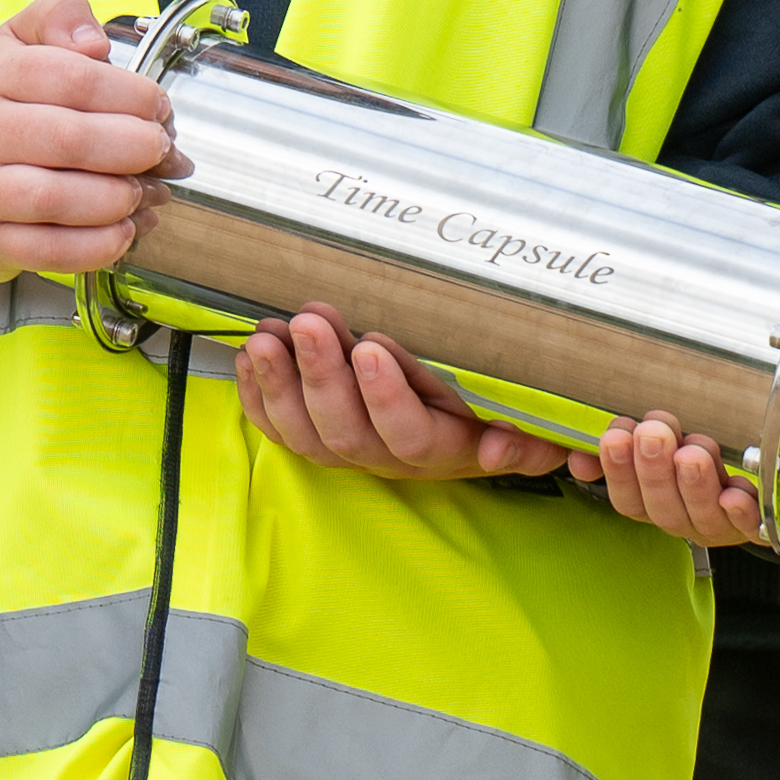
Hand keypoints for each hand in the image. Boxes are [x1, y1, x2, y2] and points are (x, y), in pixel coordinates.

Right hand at [0, 0, 170, 281]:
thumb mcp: (15, 41)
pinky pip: (49, 250)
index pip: (73, 78)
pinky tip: (123, 229)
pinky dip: (97, 245)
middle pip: (71, 139)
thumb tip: (95, 43)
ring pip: (58, 199)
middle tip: (162, 151)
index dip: (131, 94)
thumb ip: (60, 15)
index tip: (158, 107)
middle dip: (135, 147)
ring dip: (119, 198)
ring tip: (144, 191)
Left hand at [232, 308, 567, 482]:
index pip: (409, 435)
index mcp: (440, 449)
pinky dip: (257, 392)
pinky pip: (276, 427)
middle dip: (322, 375)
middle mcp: (387, 458)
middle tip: (309, 321)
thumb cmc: (494, 410)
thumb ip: (527, 438)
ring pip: (304, 433)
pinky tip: (251, 354)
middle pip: (346, 432)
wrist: (469, 428)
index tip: (372, 346)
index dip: (387, 396)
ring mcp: (347, 450)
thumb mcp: (528, 425)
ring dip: (280, 382)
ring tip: (268, 335)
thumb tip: (500, 446)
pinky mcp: (313, 437)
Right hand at [572, 414, 765, 548]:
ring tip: (692, 454)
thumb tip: (579, 459)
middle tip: (653, 434)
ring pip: (700, 514)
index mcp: (650, 503)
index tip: (615, 438)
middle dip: (654, 470)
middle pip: (661, 507)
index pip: (626, 498)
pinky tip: (734, 494)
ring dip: (694, 484)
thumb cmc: (690, 457)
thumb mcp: (649, 447)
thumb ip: (617, 448)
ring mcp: (715, 524)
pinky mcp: (753, 525)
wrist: (747, 481)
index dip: (618, 470)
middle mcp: (680, 518)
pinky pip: (747, 525)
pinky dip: (741, 511)